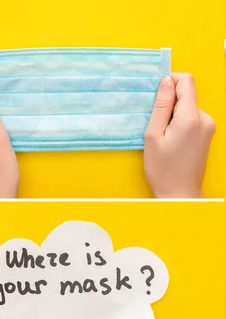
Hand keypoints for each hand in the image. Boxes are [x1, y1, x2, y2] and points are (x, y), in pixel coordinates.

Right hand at [144, 73, 215, 197]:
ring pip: (188, 106)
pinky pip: (192, 117)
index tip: (155, 93)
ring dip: (173, 113)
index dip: (170, 81)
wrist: (180, 193)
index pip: (186, 82)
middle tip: (154, 121)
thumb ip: (160, 106)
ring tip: (161, 134)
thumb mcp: (153, 135)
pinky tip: (170, 138)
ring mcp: (208, 126)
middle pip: (187, 94)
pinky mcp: (207, 133)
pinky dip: (179, 121)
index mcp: (190, 118)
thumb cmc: (162, 169)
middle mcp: (205, 119)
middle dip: (168, 101)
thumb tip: (166, 82)